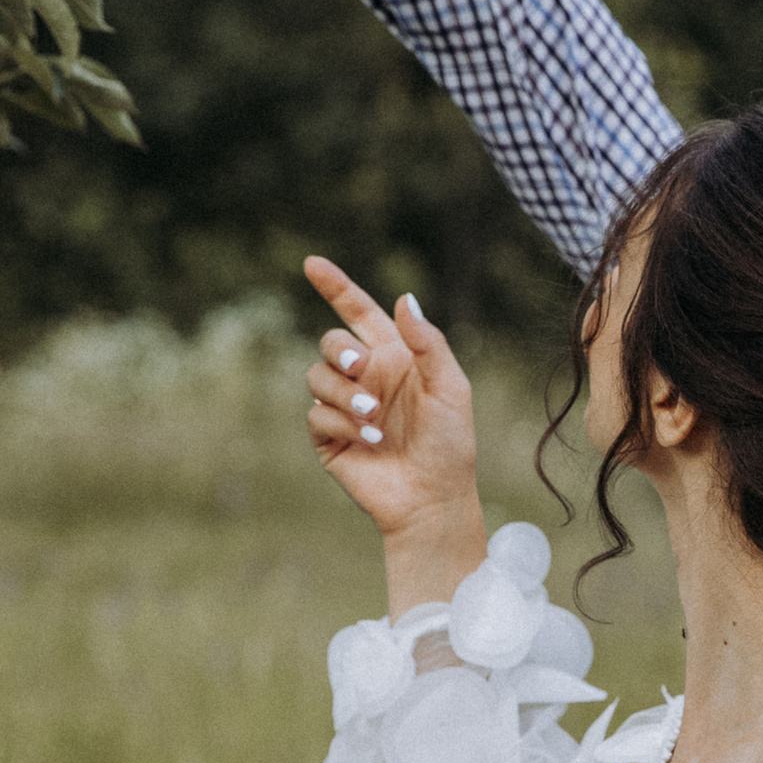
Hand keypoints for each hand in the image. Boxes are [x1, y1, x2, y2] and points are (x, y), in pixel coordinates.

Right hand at [302, 254, 487, 600]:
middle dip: (339, 349)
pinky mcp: (329, 438)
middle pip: (330, 342)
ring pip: (317, 377)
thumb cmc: (450, 444)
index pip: (358, 312)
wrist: (433, 498)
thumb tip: (404, 298)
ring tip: (374, 417)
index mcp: (395, 357)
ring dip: (344, 393)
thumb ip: (428, 343)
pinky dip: (342, 423)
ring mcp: (345, 407)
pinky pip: (316, 415)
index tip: (311, 263)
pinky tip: (370, 441)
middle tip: (361, 365)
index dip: (335, 286)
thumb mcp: (450, 387)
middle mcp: (366, 377)